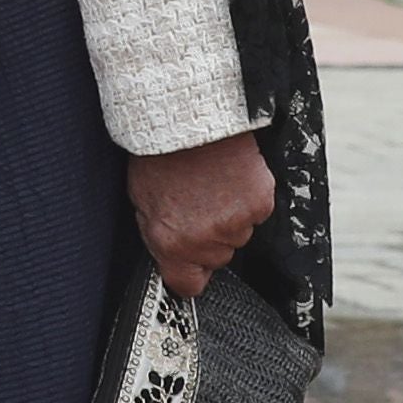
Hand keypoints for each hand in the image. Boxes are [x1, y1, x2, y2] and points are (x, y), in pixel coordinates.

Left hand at [127, 128, 277, 299]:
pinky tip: (232, 176)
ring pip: (240, 234)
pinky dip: (250, 197)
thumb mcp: (142, 202)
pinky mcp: (260, 202)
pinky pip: (258, 212)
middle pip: (218, 256)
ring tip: (214, 183)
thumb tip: (170, 254)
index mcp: (171, 244)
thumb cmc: (159, 154)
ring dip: (231, 215)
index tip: (192, 264)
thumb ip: (160, 236)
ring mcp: (236, 223)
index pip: (189, 286)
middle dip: (210, 235)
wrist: (187, 117)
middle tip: (199, 202)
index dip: (191, 273)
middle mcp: (206, 240)